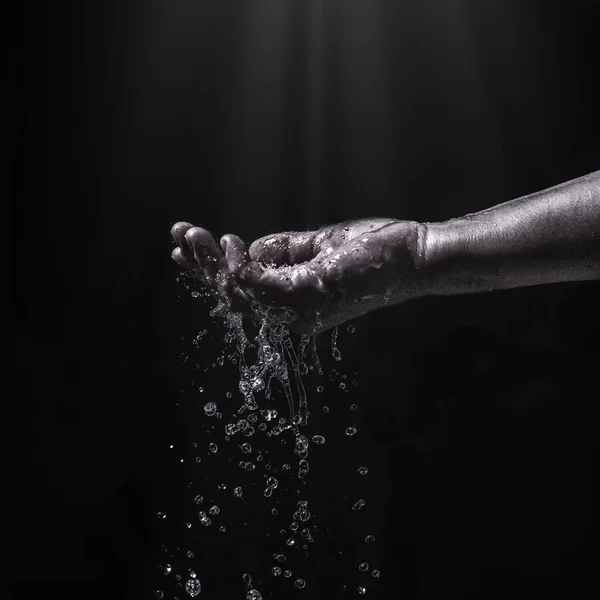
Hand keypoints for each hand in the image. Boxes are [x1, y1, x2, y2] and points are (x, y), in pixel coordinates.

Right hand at [171, 218, 421, 334]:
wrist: (413, 255)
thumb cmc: (370, 249)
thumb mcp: (315, 246)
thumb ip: (280, 251)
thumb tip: (246, 249)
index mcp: (295, 303)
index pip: (245, 291)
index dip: (212, 271)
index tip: (186, 245)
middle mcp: (293, 314)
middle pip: (235, 295)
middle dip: (202, 267)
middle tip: (178, 235)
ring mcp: (300, 310)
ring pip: (240, 292)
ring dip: (212, 263)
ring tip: (194, 234)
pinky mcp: (307, 296)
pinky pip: (259, 284)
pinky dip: (239, 264)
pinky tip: (229, 242)